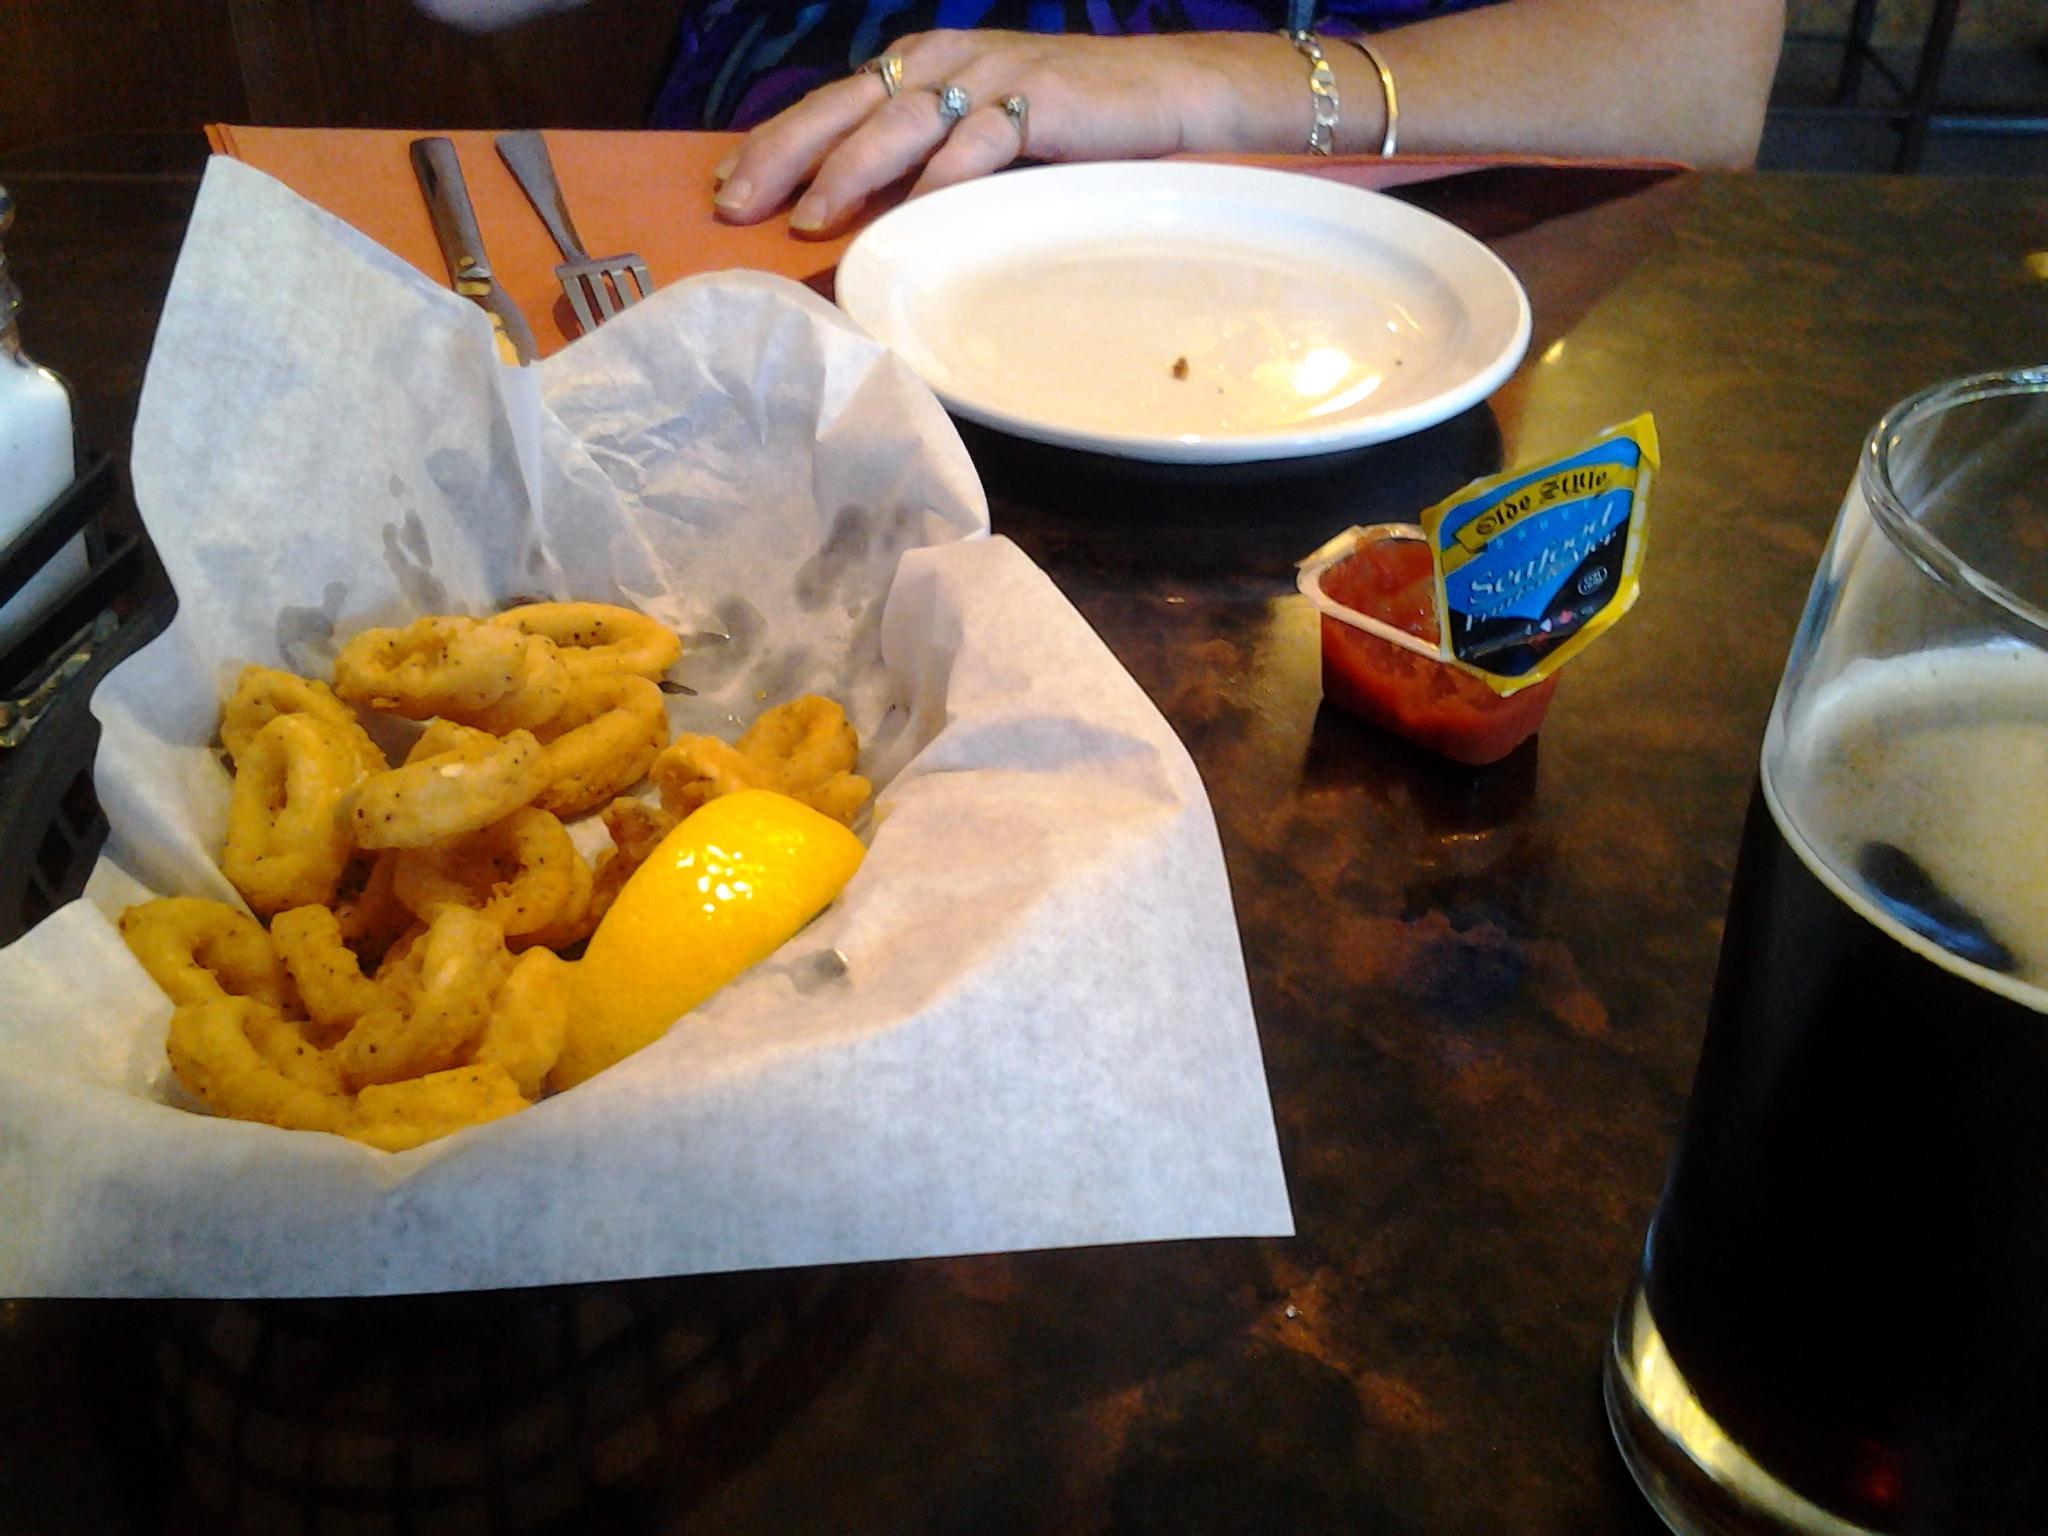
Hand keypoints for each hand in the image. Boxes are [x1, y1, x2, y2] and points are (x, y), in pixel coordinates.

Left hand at [711, 30, 1283, 236]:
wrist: (1167, 90)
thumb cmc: (1068, 121)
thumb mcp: (982, 129)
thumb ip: (923, 156)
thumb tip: (858, 212)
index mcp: (922, 65)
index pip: (831, 102)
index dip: (774, 140)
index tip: (725, 184)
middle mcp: (945, 61)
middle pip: (846, 107)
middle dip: (783, 154)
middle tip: (735, 202)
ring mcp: (990, 78)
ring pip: (900, 122)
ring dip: (848, 171)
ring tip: (806, 216)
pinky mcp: (1038, 104)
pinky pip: (978, 144)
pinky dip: (940, 179)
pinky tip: (910, 212)